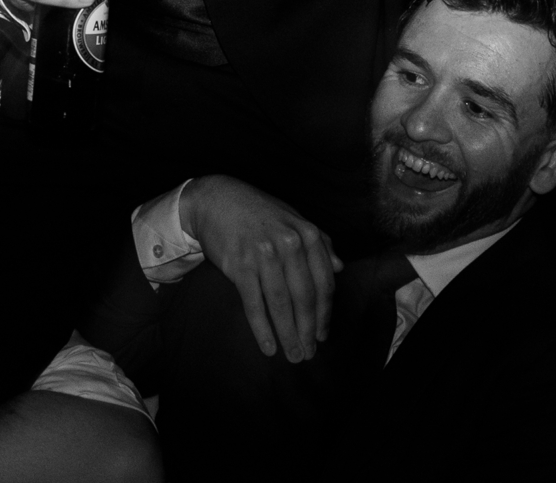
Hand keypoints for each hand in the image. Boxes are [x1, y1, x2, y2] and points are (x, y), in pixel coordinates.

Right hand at [178, 174, 340, 360]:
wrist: (215, 200)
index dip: (325, 313)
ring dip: (288, 335)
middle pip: (304, 298)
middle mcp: (289, 244)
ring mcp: (264, 255)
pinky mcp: (240, 266)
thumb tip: (340, 267)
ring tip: (293, 355)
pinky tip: (268, 347)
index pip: (323, 282)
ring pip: (281, 305)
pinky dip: (262, 329)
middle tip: (308, 353)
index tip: (323, 334)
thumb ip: (320, 242)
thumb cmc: (258, 212)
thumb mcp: (293, 219)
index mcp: (307, 234)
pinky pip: (254, 305)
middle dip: (308, 330)